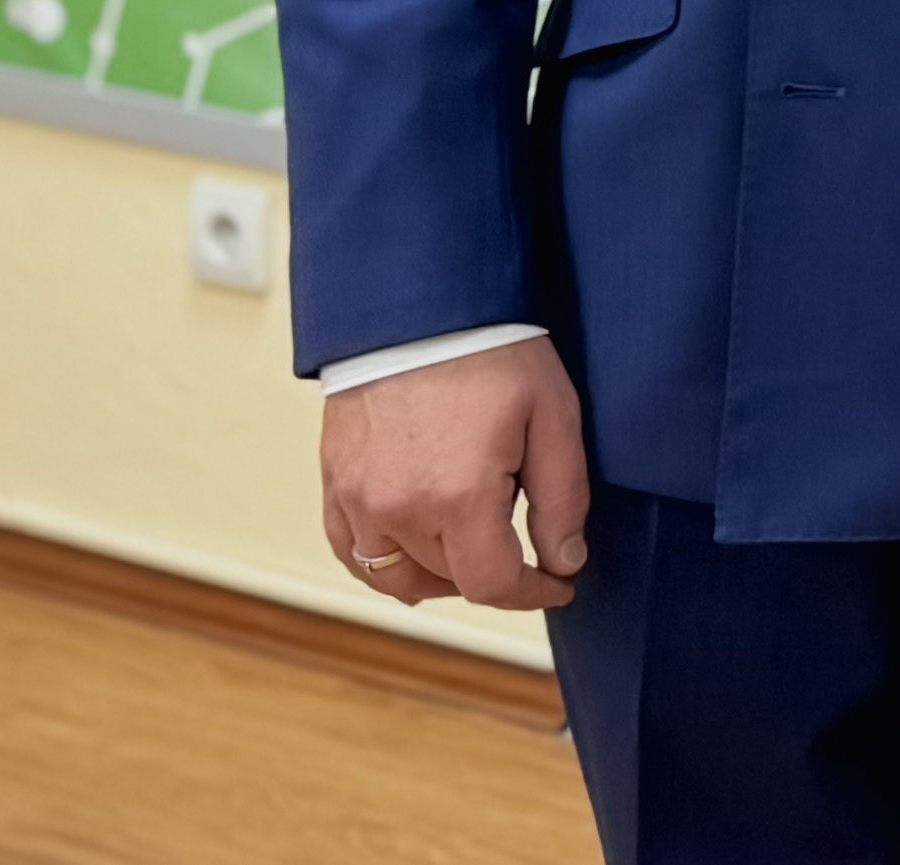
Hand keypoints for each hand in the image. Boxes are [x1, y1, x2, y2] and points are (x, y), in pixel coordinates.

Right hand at [319, 338, 592, 611]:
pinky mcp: (334, 484)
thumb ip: (562, 499)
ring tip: (472, 555)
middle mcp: (398, 510)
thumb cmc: (491, 353)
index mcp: (458, 497)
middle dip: (493, 571)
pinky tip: (412, 551)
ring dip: (437, 578)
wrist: (418, 307)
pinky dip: (382, 563)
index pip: (493, 584)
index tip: (559, 583)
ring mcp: (357, 501)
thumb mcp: (552, 417)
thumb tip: (565, 561)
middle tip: (525, 547)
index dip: (533, 592)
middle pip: (449, 579)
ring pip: (394, 578)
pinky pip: (351, 552)